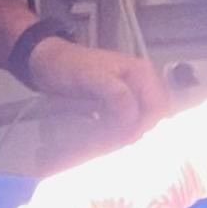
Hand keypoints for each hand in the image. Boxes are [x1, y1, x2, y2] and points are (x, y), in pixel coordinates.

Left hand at [18, 35, 172, 140]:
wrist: (49, 63)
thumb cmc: (69, 66)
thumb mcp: (91, 77)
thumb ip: (116, 94)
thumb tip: (134, 117)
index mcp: (142, 73)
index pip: (157, 108)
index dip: (143, 125)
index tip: (122, 139)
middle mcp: (142, 84)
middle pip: (151, 118)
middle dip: (135, 132)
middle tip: (112, 144)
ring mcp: (132, 95)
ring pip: (140, 123)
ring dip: (126, 135)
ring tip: (104, 143)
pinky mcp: (120, 106)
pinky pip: (128, 124)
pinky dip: (118, 133)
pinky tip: (104, 139)